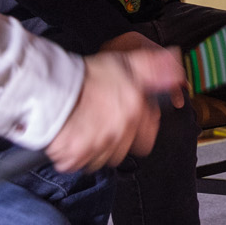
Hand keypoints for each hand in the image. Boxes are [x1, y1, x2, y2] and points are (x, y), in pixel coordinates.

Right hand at [46, 33, 184, 171]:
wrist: (48, 87)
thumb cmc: (83, 75)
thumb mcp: (124, 61)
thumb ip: (155, 67)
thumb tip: (178, 72)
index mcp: (136, 111)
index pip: (150, 130)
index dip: (139, 124)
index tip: (126, 117)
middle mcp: (121, 131)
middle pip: (128, 147)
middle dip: (119, 138)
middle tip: (103, 122)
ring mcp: (99, 146)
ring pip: (105, 157)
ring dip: (98, 146)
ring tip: (85, 126)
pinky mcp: (76, 157)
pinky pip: (80, 163)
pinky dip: (75, 154)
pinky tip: (71, 136)